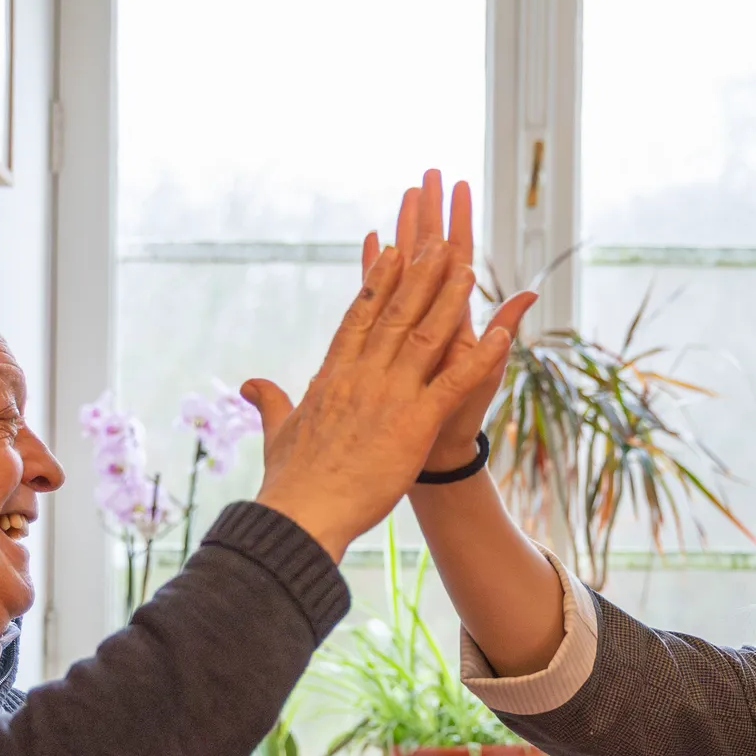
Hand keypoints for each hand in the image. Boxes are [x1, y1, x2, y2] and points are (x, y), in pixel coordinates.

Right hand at [244, 169, 535, 558]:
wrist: (301, 516)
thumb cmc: (290, 482)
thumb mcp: (278, 433)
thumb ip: (271, 401)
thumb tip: (254, 383)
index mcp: (332, 376)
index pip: (359, 317)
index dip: (378, 282)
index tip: (392, 251)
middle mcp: (361, 376)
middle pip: (394, 313)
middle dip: (418, 274)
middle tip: (437, 240)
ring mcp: (388, 396)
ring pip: (424, 335)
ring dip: (449, 299)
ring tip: (467, 266)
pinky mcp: (414, 423)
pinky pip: (453, 383)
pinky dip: (479, 357)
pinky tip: (501, 334)